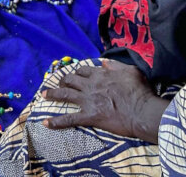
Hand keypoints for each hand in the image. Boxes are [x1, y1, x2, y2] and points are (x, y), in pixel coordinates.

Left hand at [43, 60, 166, 142]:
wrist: (142, 111)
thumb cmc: (139, 91)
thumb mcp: (130, 71)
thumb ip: (116, 66)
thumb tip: (104, 62)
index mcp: (101, 74)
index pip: (83, 70)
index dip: (77, 72)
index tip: (74, 75)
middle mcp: (91, 85)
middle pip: (70, 80)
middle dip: (62, 81)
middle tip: (58, 85)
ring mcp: (88, 101)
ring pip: (64, 95)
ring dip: (52, 94)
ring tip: (43, 95)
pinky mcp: (89, 117)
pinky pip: (69, 119)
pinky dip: (56, 122)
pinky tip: (45, 123)